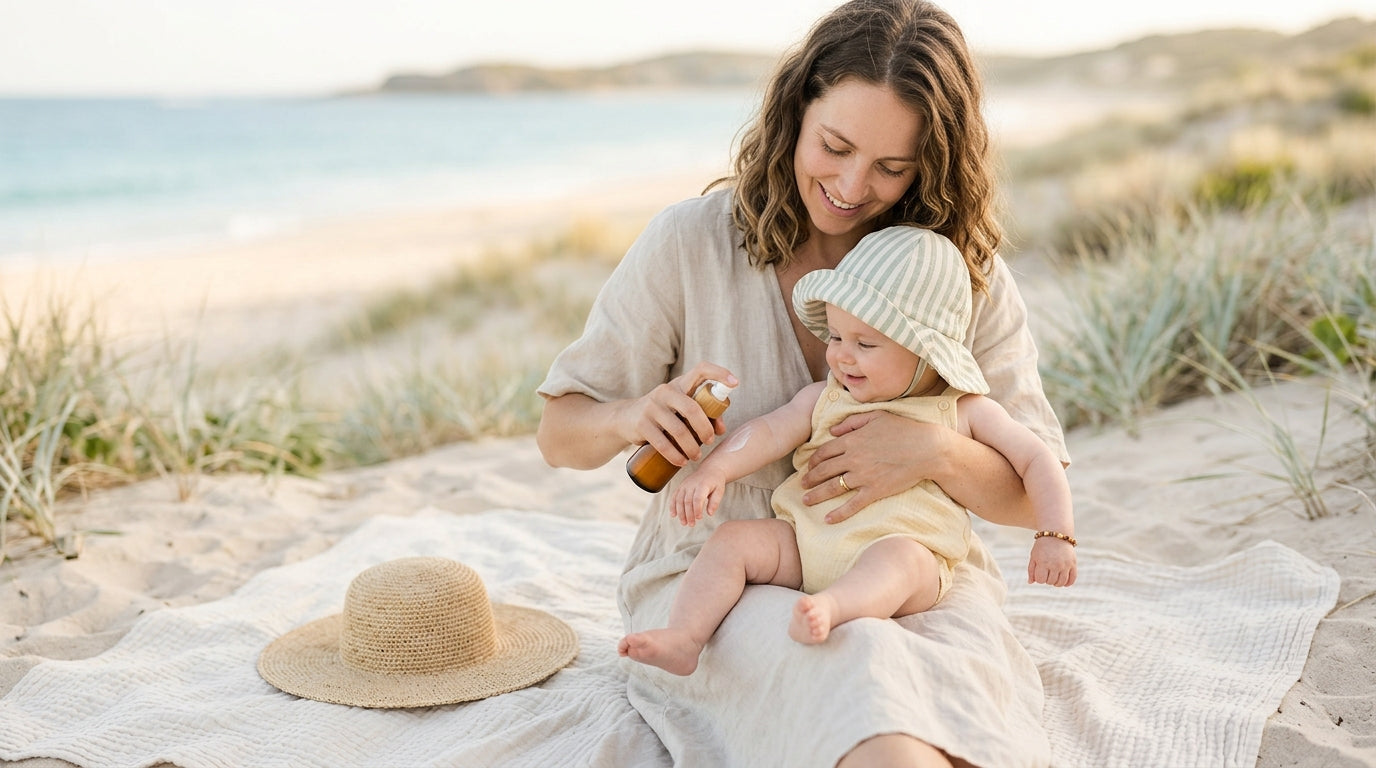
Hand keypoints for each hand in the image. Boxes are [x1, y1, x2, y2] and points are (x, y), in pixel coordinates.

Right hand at [622, 363, 736, 465]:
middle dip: (705, 428)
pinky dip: (675, 455)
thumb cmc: (663, 414)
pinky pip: (662, 442)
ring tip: (696, 456)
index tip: (735, 383)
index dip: (719, 374)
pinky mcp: (642, 424)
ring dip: (691, 447)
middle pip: (692, 408)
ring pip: (679, 429)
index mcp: (680, 384)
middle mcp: (665, 391)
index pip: (701, 370)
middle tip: (710, 441)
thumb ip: (702, 415)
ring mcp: (652, 407)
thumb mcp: (680, 409)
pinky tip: (681, 461)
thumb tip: (721, 430)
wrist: (626, 418)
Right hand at [670, 467, 726, 526]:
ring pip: (679, 500)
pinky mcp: (681, 486)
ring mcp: (685, 485)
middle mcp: (692, 484)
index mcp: (703, 485)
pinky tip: (673, 515)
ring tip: (684, 523)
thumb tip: (710, 513)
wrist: (710, 470)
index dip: (697, 509)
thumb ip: (715, 502)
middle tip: (691, 524)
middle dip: (688, 514)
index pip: (697, 498)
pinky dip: (672, 506)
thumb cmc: (716, 482)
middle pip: (687, 501)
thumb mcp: (720, 491)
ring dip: (680, 513)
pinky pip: (674, 496)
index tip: (699, 518)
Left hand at [800, 411, 951, 523]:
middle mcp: (853, 458)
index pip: (825, 451)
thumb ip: (852, 422)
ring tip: (806, 501)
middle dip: (810, 478)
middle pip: (824, 470)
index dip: (813, 460)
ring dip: (816, 495)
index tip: (808, 466)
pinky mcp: (874, 491)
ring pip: (833, 487)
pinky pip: (852, 504)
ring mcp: (863, 476)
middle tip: (802, 485)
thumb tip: (832, 431)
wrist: (927, 448)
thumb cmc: (904, 429)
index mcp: (852, 440)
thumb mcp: (876, 416)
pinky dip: (839, 513)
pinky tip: (828, 519)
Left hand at [1028, 537, 1076, 586]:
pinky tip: (1064, 583)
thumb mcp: (1034, 556)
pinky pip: (1072, 579)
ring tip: (1054, 577)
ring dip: (1057, 583)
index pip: (1040, 580)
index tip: (1040, 572)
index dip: (1039, 578)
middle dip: (1047, 579)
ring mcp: (1065, 565)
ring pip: (1061, 582)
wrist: (1056, 534)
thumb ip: (1031, 570)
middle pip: (1051, 582)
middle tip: (1047, 572)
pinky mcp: (1073, 564)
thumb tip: (1030, 582)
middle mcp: (1055, 565)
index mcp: (1043, 563)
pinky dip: (1068, 583)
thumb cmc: (1042, 546)